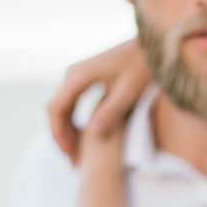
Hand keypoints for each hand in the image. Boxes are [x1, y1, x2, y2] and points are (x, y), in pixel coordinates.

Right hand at [48, 39, 149, 164]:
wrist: (151, 47)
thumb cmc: (143, 67)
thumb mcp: (129, 92)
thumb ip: (111, 111)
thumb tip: (93, 134)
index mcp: (78, 77)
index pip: (57, 109)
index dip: (60, 135)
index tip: (70, 154)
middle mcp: (73, 74)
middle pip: (55, 109)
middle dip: (61, 136)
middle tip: (72, 160)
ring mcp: (78, 75)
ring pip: (62, 107)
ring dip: (66, 130)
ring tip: (76, 153)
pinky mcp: (86, 77)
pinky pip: (72, 102)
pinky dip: (73, 121)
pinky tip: (84, 136)